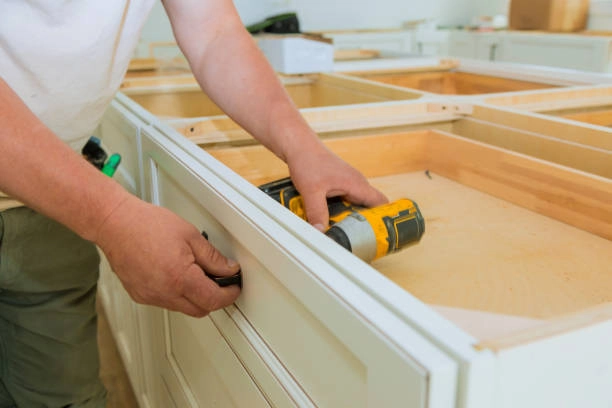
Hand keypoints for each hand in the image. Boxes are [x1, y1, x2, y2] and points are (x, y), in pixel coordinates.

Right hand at [95, 195, 240, 316]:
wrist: (115, 224)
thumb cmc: (147, 224)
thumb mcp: (190, 235)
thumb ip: (213, 257)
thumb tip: (228, 269)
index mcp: (180, 278)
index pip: (213, 300)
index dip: (229, 295)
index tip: (234, 288)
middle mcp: (164, 293)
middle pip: (200, 310)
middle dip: (214, 298)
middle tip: (220, 281)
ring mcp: (150, 296)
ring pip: (183, 308)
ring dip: (194, 297)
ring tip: (195, 273)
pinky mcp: (140, 296)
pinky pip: (166, 303)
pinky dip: (177, 294)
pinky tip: (176, 275)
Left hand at [286, 139, 387, 229]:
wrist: (298, 146)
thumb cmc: (308, 161)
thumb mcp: (312, 191)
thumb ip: (317, 212)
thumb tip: (321, 232)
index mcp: (357, 184)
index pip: (381, 203)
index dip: (383, 218)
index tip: (378, 234)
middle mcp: (356, 184)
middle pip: (369, 208)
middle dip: (363, 224)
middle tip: (355, 239)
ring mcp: (348, 184)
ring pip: (356, 206)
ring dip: (350, 218)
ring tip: (342, 232)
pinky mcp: (339, 185)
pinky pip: (346, 201)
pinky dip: (341, 211)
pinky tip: (330, 219)